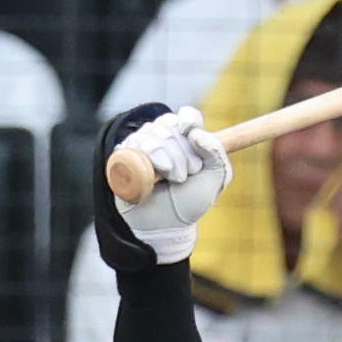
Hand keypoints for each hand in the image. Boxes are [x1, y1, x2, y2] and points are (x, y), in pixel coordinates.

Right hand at [96, 103, 231, 267]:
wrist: (164, 225)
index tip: (190, 131)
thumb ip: (216, 154)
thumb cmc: (190, 203)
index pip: (187, 116)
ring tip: (168, 180)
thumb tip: (195, 133)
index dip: (188, 120)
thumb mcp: (214, 180)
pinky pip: (132, 144)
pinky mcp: (125, 155)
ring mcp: (143, 145)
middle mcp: (164, 139)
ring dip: (165, 158)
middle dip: (181, 153)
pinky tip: (151, 176)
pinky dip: (144, 158)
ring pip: (152, 134)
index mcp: (187, 140)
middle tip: (182, 176)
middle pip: (170, 125)